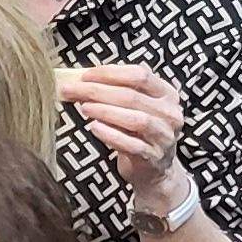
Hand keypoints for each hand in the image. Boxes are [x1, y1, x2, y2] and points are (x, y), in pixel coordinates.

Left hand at [61, 64, 190, 198]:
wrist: (153, 168)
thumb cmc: (138, 131)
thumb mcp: (134, 107)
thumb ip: (115, 91)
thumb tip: (78, 80)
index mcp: (167, 94)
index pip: (140, 75)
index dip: (110, 73)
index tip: (85, 76)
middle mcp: (169, 113)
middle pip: (132, 96)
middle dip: (97, 91)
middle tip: (72, 90)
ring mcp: (164, 136)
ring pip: (135, 119)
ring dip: (105, 111)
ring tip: (83, 108)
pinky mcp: (153, 157)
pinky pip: (131, 144)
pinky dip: (111, 135)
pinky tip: (94, 128)